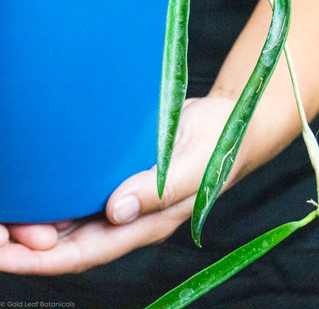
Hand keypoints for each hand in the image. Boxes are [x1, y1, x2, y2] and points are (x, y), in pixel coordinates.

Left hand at [0, 96, 237, 274]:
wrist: (231, 125)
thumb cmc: (219, 146)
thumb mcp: (195, 167)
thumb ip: (159, 192)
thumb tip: (115, 211)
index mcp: (148, 222)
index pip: (86, 251)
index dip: (40, 259)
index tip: (0, 252)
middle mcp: (130, 214)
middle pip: (68, 242)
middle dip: (23, 243)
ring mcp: (124, 194)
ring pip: (70, 219)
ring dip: (32, 220)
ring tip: (0, 209)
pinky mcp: (122, 172)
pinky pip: (81, 191)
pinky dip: (53, 194)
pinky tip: (33, 184)